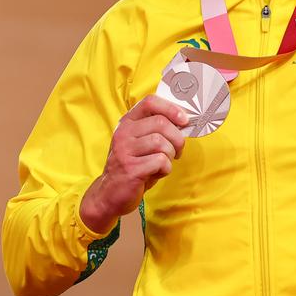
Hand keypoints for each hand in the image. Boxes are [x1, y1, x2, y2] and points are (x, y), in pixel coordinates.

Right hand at [80, 95, 188, 233]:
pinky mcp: (131, 168)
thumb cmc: (134, 166)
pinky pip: (160, 161)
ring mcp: (125, 150)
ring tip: (164, 163)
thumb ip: (157, 130)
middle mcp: (124, 133)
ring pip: (162, 143)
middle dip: (177, 139)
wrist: (111, 193)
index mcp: (128, 122)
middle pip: (161, 123)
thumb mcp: (141, 143)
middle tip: (177, 151)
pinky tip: (157, 173)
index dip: (171, 108)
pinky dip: (165, 169)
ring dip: (170, 155)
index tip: (184, 120)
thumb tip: (184, 122)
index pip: (150, 102)